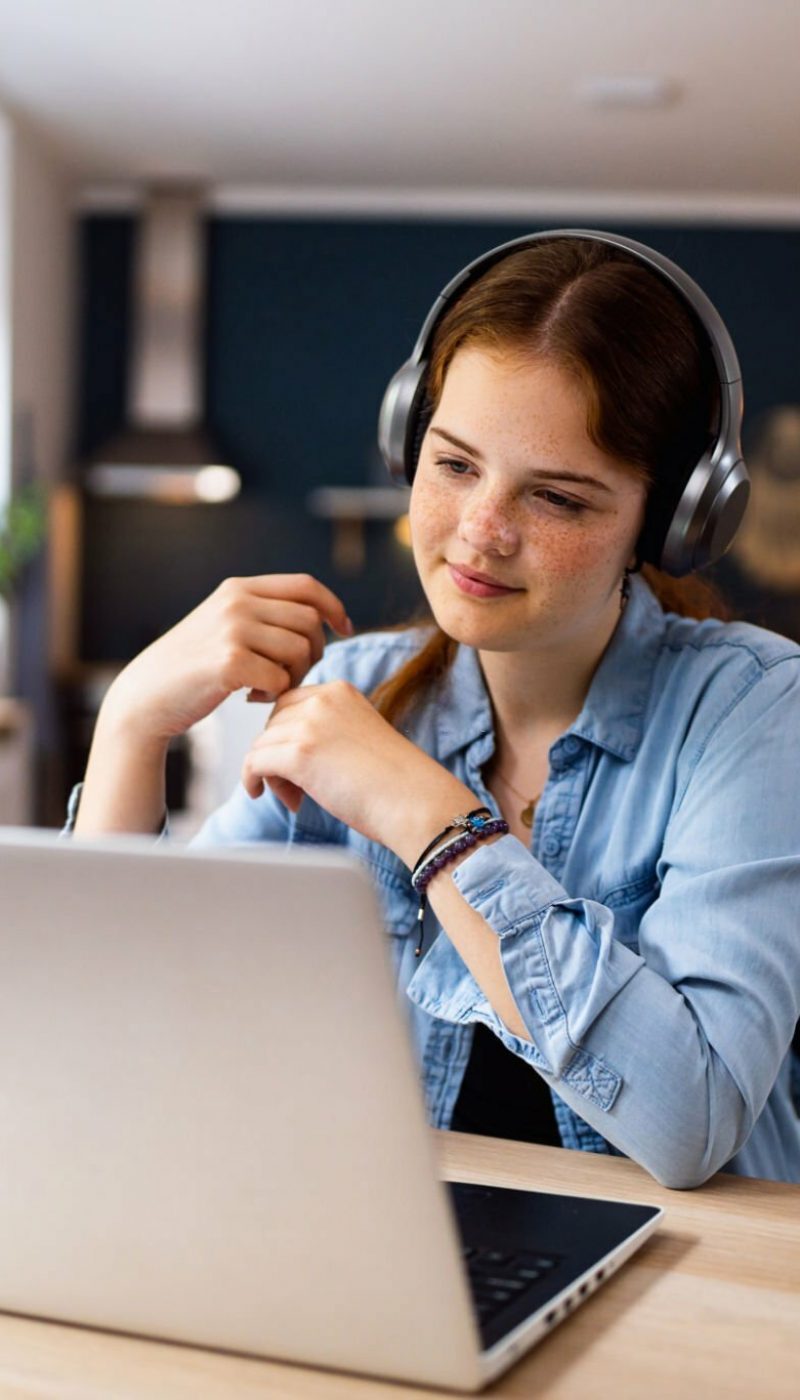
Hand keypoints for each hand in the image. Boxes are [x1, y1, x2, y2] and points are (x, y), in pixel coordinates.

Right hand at [100, 574, 352, 745]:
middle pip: (310, 621)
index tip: (346, 629)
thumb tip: (318, 617)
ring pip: (301, 650)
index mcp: (239, 588)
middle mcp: (237, 601)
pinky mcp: (229, 662)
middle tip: (291, 675)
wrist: (146, 697)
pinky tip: (252, 698)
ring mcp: (233, 629)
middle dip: (314, 652)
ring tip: (268, 687)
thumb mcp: (224, 624)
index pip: (306, 586)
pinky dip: (276, 693)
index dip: (334, 606)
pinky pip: (281, 678)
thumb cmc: (193, 668)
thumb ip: (262, 614)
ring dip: (295, 675)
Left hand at [241, 679, 476, 864]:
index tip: (299, 764)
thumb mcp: (357, 738)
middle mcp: (323, 700)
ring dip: (271, 773)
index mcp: (339, 692)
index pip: (289, 703)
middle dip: (277, 754)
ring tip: (297, 799)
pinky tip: (259, 793)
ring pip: (261, 744)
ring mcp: (310, 725)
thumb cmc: (394, 782)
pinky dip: (250, 779)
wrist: (414, 802)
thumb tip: (278, 751)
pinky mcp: (299, 754)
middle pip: (272, 723)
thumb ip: (324, 733)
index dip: (287, 735)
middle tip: (298, 788)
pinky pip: (254, 761)